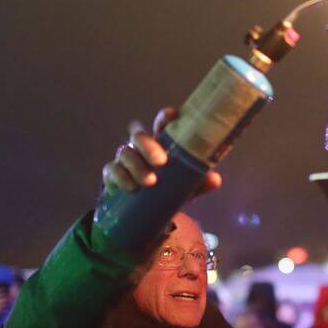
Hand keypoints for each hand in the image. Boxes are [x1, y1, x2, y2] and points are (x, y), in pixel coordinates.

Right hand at [102, 107, 221, 195]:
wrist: (147, 212)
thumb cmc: (169, 191)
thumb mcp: (187, 188)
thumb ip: (200, 183)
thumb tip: (215, 179)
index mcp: (161, 145)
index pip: (162, 126)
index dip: (165, 118)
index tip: (172, 115)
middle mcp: (141, 148)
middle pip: (139, 136)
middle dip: (148, 146)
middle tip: (161, 161)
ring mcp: (125, 160)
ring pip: (125, 153)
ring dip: (137, 166)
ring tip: (150, 181)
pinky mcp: (112, 175)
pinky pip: (112, 171)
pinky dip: (120, 178)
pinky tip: (130, 187)